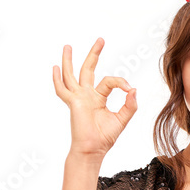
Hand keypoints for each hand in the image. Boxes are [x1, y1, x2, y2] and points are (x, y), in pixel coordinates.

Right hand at [52, 37, 137, 157]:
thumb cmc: (104, 137)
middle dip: (94, 54)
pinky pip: (63, 90)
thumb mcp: (122, 119)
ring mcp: (78, 98)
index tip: (129, 88)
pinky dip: (58, 79)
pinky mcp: (73, 103)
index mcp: (98, 98)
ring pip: (72, 75)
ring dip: (69, 60)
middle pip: (88, 69)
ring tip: (68, 46)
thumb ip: (130, 105)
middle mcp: (87, 95)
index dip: (120, 82)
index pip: (109, 81)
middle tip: (101, 40)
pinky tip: (55, 68)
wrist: (93, 150)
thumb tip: (133, 89)